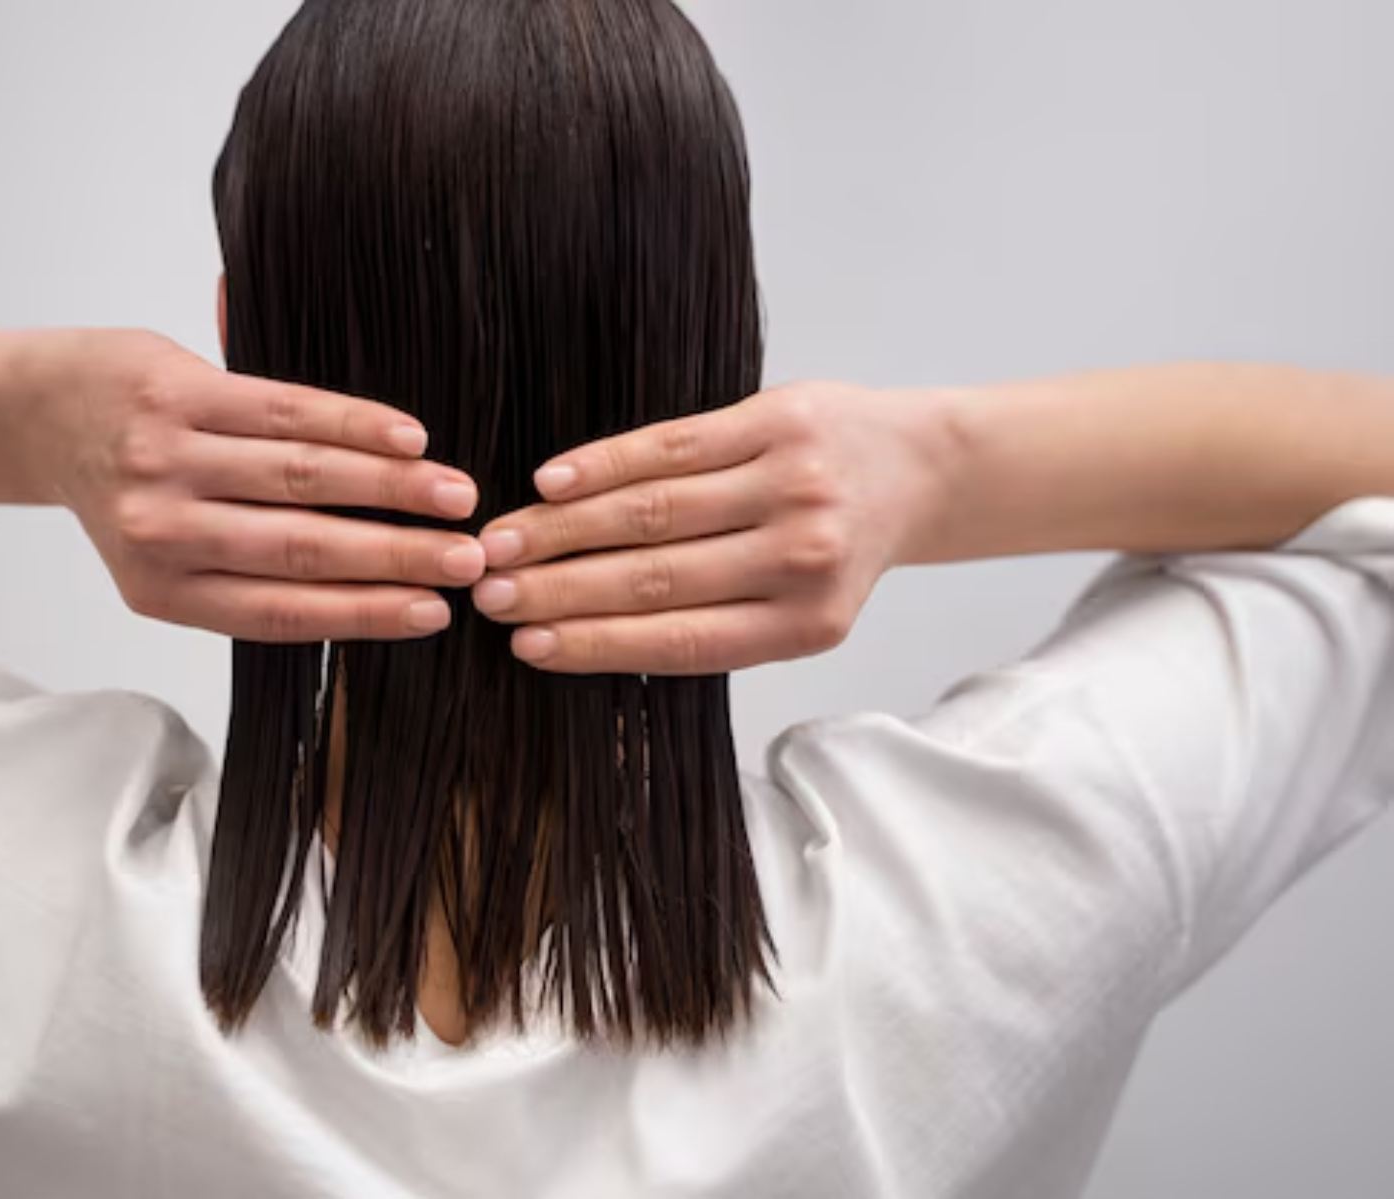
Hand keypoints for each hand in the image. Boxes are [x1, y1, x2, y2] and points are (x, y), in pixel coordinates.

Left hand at [4, 329, 486, 640]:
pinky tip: (408, 439)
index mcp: (161, 591)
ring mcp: (166, 459)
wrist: (39, 413)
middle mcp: (160, 532)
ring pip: (303, 477)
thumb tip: (373, 592)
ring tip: (457, 497)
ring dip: (394, 488)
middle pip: (303, 549)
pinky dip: (355, 425)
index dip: (366, 613)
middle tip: (471, 561)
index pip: (282, 611)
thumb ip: (250, 574)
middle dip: (399, 557)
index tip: (435, 612)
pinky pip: (285, 410)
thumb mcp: (168, 557)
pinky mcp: (176, 393)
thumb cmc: (124, 492)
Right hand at [470, 381, 951, 673]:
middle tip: (489, 595)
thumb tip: (584, 635)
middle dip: (560, 589)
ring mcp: (791, 484)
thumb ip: (712, 623)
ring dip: (564, 528)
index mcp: (805, 624)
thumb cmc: (834, 550)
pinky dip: (604, 464)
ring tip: (503, 542)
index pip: (678, 641)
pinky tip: (551, 481)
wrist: (918, 471)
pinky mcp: (778, 421)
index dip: (594, 644)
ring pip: (654, 509)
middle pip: (655, 577)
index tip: (525, 647)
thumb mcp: (793, 609)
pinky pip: (673, 444)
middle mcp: (801, 557)